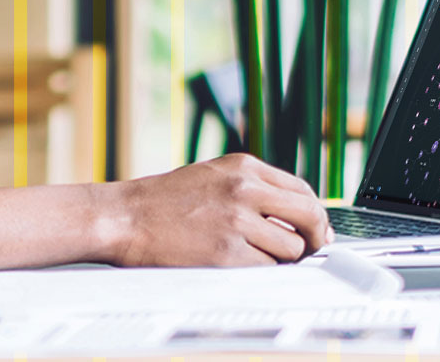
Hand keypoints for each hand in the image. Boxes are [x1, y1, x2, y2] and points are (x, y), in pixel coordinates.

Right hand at [108, 153, 331, 266]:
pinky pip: (268, 268)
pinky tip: (240, 264)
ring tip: (256, 255)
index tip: (314, 230)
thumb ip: (254, 187)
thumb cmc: (163, 201)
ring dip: (282, 258)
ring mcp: (237, 222)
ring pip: (292, 248)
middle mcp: (244, 190)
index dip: (315, 215)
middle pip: (309, 216)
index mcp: (243, 167)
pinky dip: (261, 271)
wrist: (124, 218)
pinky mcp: (226, 254)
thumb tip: (299, 216)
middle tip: (310, 249)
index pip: (303, 190)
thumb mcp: (213, 176)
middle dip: (316, 238)